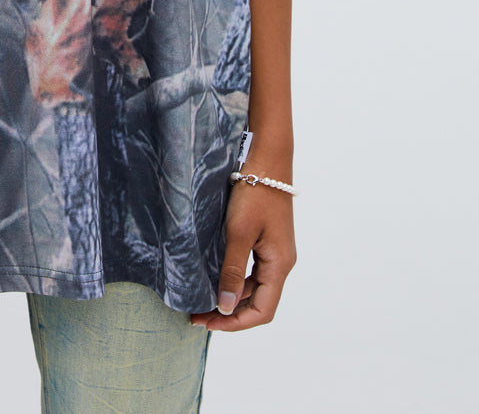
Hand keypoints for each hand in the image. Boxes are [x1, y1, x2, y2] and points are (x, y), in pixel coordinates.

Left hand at [190, 179, 295, 330]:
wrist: (266, 156)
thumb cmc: (255, 193)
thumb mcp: (239, 233)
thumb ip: (233, 271)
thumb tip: (226, 308)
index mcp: (279, 265)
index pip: (262, 311)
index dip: (235, 323)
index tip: (208, 323)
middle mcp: (280, 262)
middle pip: (258, 301)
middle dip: (229, 312)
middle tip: (197, 315)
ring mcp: (274, 250)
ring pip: (253, 286)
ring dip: (230, 297)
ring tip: (201, 300)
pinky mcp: (266, 239)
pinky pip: (251, 269)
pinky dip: (234, 279)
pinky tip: (214, 277)